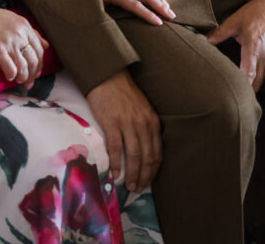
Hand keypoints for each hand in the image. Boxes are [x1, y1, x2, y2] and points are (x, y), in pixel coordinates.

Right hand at [0, 4, 48, 87]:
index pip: (39, 49)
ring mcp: (9, 42)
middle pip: (34, 60)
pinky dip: (11, 76)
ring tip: (19, 82)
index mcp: (24, 25)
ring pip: (24, 67)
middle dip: (33, 74)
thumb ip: (30, 31)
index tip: (36, 72)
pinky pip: (10, 69)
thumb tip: (46, 45)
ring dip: (23, 78)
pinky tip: (9, 77)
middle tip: (29, 83)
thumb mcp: (12, 19)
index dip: (39, 63)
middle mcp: (20, 34)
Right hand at [86, 70, 161, 191]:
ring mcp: (128, 123)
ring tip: (129, 185)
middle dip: (144, 177)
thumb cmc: (124, 93)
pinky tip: (115, 173)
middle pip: (147, 157)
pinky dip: (117, 163)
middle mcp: (143, 124)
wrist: (107, 76)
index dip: (153, 171)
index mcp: (153, 121)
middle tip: (138, 189)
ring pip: (134, 156)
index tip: (148, 182)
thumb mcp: (142, 109)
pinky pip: (117, 148)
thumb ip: (145, 128)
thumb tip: (144, 152)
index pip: (157, 152)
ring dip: (133, 174)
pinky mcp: (112, 123)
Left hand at [206, 0, 264, 91]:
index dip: (241, 86)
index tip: (231, 94)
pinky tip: (245, 80)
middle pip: (255, 84)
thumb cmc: (257, 12)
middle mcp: (263, 58)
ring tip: (236, 92)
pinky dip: (255, 80)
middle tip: (230, 98)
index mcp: (253, 48)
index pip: (248, 74)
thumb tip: (206, 41)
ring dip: (250, 87)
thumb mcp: (235, 20)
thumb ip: (220, 33)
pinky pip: (263, 74)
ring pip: (260, 81)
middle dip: (244, 93)